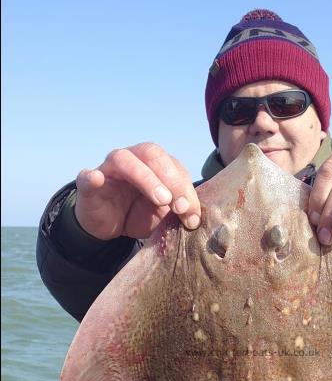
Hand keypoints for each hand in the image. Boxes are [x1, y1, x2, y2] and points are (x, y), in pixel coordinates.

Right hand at [75, 142, 201, 239]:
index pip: (174, 166)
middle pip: (152, 154)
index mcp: (154, 164)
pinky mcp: (88, 183)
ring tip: (161, 199)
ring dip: (145, 178)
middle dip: (171, 180)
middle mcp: (132, 159)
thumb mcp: (163, 215)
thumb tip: (195, 217)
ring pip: (124, 160)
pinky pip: (88, 176)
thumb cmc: (139, 214)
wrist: (109, 226)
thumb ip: (178, 211)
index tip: (193, 215)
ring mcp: (108, 168)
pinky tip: (97, 180)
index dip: (186, 189)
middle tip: (180, 207)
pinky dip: (92, 177)